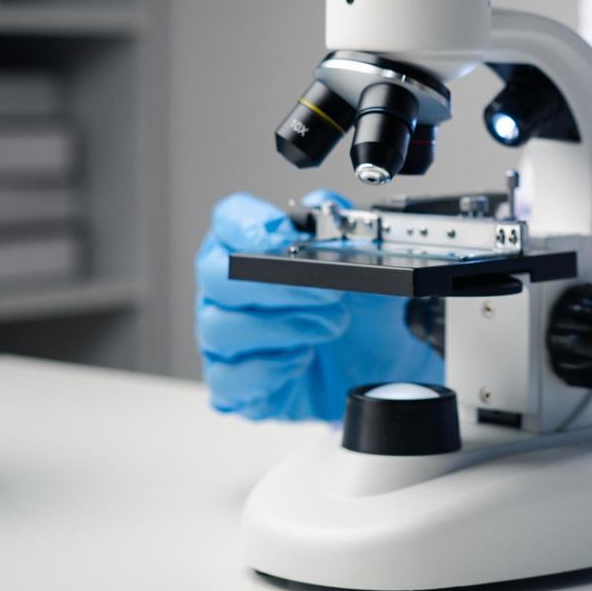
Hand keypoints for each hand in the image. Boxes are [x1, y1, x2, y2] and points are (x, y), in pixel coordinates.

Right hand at [195, 190, 442, 420]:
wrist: (375, 368)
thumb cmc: (358, 313)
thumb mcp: (370, 269)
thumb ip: (346, 230)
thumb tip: (325, 206)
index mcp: (251, 249)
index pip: (229, 221)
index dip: (248, 223)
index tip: (282, 234)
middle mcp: (228, 291)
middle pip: (216, 276)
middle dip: (277, 284)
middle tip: (330, 292)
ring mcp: (226, 340)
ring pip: (220, 329)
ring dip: (282, 328)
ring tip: (330, 326)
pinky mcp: (235, 385)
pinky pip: (229, 380)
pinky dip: (268, 371)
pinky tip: (300, 361)